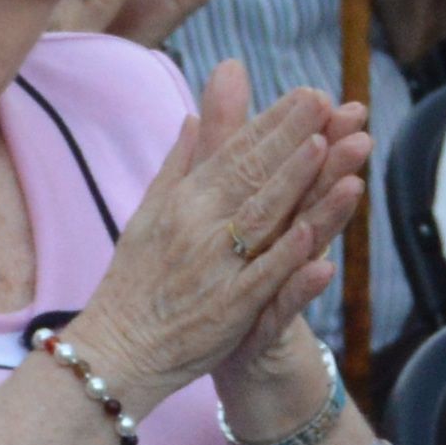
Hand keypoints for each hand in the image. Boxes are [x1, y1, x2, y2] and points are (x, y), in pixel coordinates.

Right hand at [68, 60, 366, 400]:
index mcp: (184, 200)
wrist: (117, 351)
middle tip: (328, 101)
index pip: (235, 151)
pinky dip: (286, 257)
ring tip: (325, 148)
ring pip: (261, 218)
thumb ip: (179, 164)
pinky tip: (313, 235)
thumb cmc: (135, 282)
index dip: (274, 123)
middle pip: (252, 174)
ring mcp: (214, 267)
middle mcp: (198, 226)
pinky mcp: (227, 309)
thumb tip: (192, 117)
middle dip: (291, 136)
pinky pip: (261, 279)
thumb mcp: (149, 213)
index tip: (310, 94)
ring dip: (294, 183)